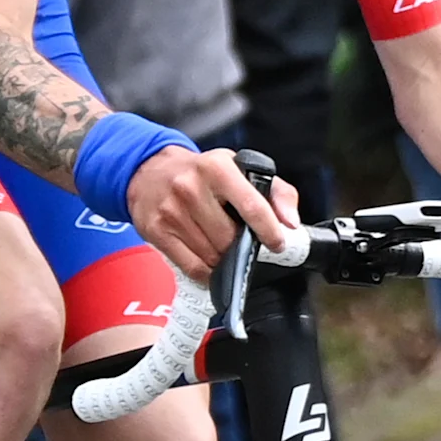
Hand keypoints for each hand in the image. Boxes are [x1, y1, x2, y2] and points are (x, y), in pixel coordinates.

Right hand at [123, 143, 294, 279]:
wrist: (149, 170)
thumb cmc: (201, 171)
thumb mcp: (239, 168)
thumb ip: (276, 192)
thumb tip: (291, 223)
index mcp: (218, 169)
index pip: (252, 206)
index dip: (269, 231)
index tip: (278, 243)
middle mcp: (191, 188)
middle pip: (230, 239)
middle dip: (241, 246)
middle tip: (240, 240)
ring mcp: (172, 211)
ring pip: (212, 256)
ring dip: (223, 259)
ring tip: (221, 244)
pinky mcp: (156, 231)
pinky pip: (192, 267)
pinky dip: (206, 272)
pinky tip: (209, 262)